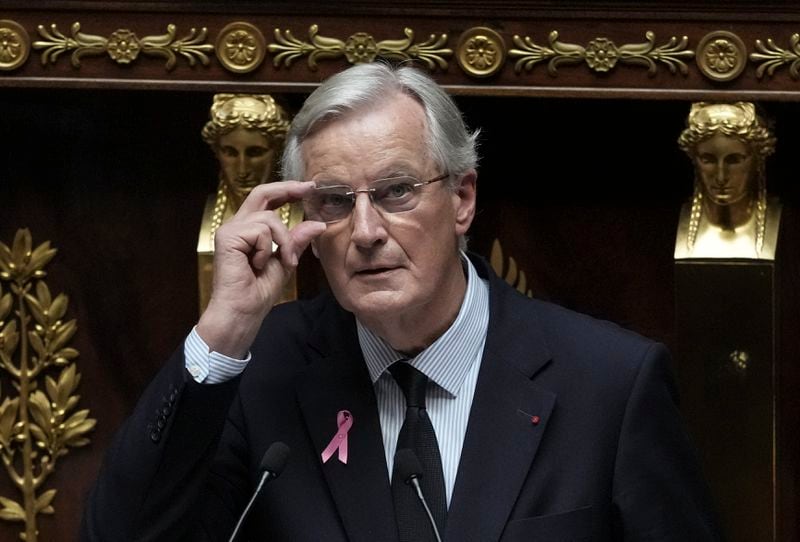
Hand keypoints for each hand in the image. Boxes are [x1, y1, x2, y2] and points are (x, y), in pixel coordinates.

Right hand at [196, 181, 325, 357]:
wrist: (244, 312)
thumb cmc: (259, 292)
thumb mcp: (286, 261)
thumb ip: (297, 241)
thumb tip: (318, 224)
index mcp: (249, 230)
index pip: (267, 201)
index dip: (286, 191)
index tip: (308, 188)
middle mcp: (237, 226)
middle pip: (261, 193)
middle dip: (287, 189)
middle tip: (309, 188)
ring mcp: (230, 230)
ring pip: (269, 219)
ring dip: (283, 242)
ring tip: (282, 262)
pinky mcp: (228, 237)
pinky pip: (261, 231)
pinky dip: (268, 249)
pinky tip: (258, 265)